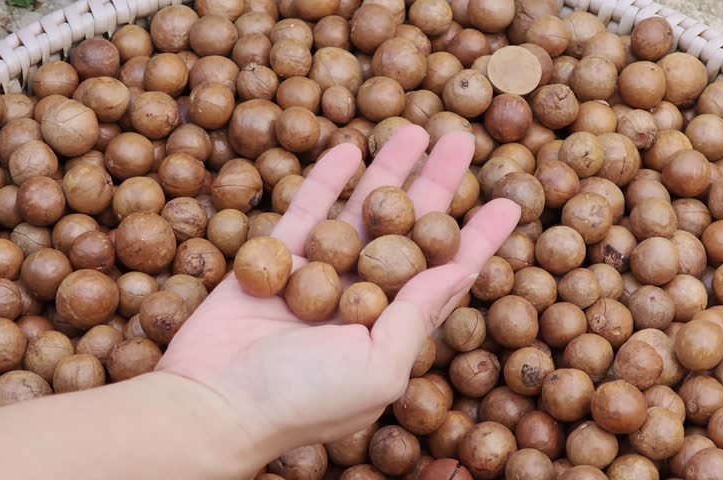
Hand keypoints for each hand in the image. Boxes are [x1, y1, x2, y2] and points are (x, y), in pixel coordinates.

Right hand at [156, 126, 520, 470]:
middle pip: (407, 230)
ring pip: (361, 212)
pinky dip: (326, 181)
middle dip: (435, 186)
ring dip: (386, 172)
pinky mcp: (274, 261)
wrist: (212, 407)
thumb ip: (416, 316)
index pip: (446, 274)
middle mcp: (359, 299)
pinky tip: (349, 148)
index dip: (478, 237)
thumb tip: (459, 270)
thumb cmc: (302, 401)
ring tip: (414, 130)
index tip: (510, 202)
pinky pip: (306, 211)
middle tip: (461, 140)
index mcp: (392, 329)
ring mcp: (317, 278)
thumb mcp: (379, 367)